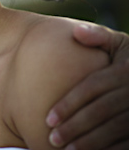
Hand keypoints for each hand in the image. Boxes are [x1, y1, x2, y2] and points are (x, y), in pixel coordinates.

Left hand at [47, 23, 128, 148]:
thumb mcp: (120, 43)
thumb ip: (98, 36)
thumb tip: (75, 31)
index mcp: (124, 70)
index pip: (92, 88)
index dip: (70, 104)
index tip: (48, 118)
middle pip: (101, 111)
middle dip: (76, 126)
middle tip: (53, 139)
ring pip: (116, 129)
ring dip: (90, 142)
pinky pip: (127, 141)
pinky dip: (110, 149)